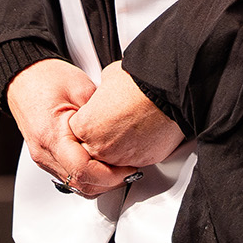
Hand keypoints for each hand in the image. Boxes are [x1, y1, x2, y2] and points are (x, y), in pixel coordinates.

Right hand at [6, 58, 137, 197]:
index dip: (111, 175)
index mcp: (52, 135)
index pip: (83, 170)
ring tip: (119, 169)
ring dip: (99, 182)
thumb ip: (101, 113)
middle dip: (109, 182)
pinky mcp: (46, 158)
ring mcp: (43, 158)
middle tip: (130, 170)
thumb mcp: (82, 88)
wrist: (22, 78)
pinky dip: (88, 176)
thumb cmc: (46, 78)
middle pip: (81, 184)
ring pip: (75, 186)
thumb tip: (124, 129)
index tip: (129, 168)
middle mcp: (44, 152)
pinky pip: (69, 177)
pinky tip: (102, 166)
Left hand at [66, 62, 184, 172]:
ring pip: (111, 161)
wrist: (166, 92)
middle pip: (91, 151)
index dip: (87, 123)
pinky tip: (141, 135)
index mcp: (85, 127)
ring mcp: (120, 158)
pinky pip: (132, 161)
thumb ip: (99, 98)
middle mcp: (100, 147)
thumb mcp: (107, 80)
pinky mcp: (141, 162)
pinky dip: (135, 152)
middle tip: (111, 127)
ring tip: (127, 132)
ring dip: (116, 151)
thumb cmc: (138, 84)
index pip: (76, 133)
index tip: (96, 118)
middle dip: (99, 141)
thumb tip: (103, 96)